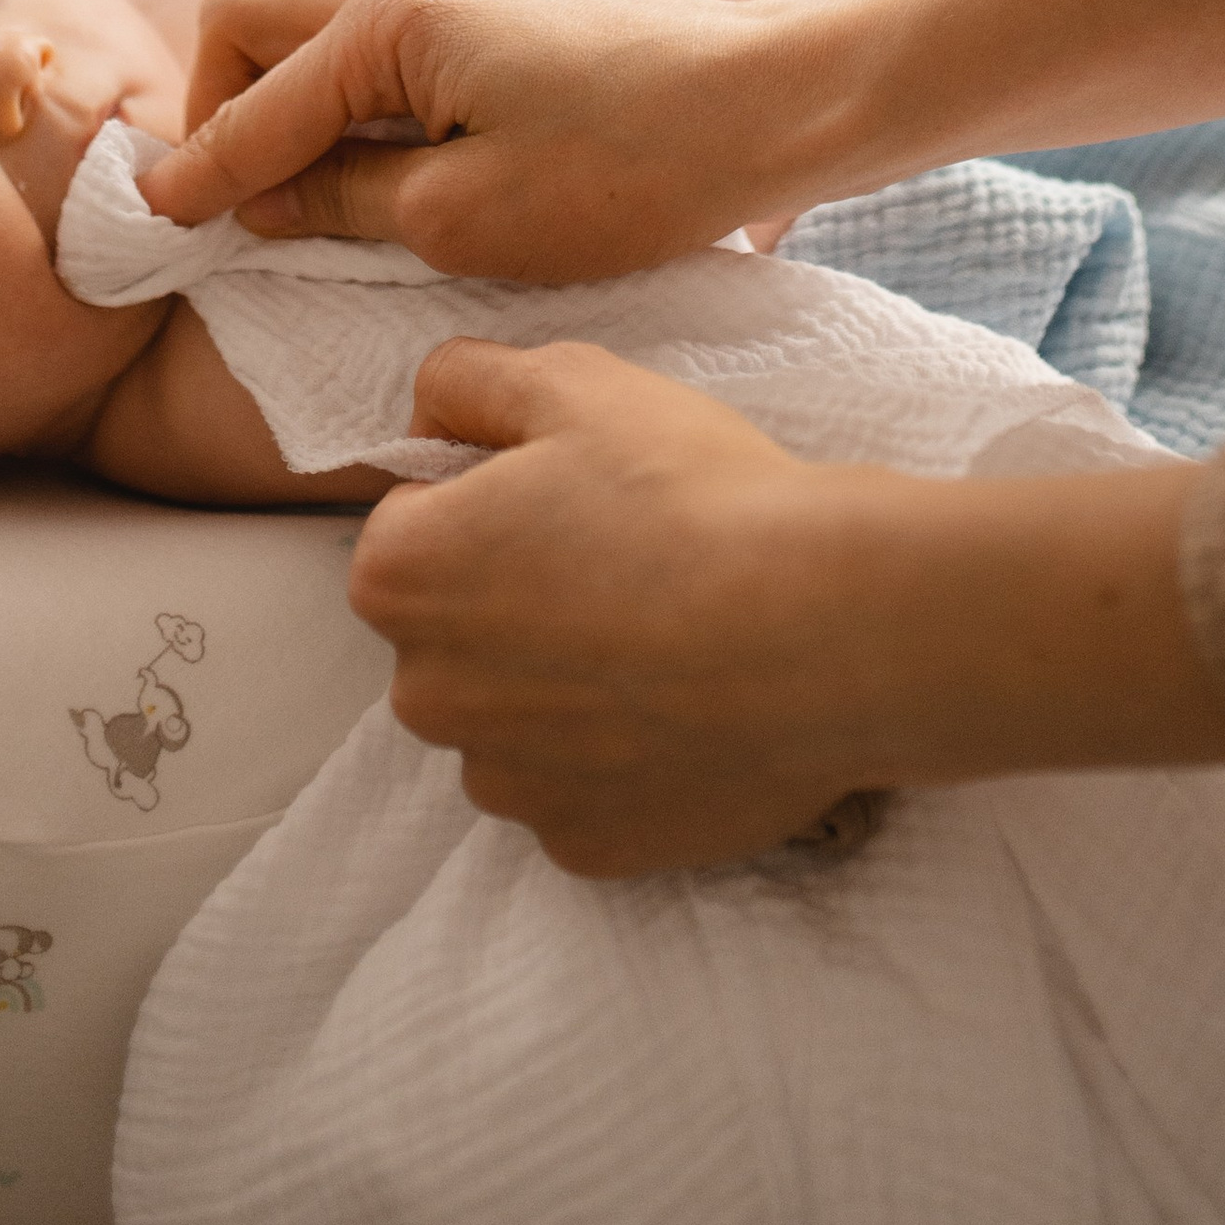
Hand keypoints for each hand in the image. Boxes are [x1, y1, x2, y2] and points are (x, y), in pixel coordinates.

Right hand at [166, 0, 826, 269]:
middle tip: (225, 207)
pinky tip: (378, 176)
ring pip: (316, 31)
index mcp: (387, 16)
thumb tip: (257, 198)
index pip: (245, 97)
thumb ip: (338, 201)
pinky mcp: (501, 13)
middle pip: (254, 21)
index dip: (197, 175)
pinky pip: (382, 47)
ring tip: (296, 206)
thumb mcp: (462, 216)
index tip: (152, 232)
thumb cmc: (632, 166)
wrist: (777, 104)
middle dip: (223, 110)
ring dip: (288, 109)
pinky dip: (351, 106)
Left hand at [353, 343, 884, 870]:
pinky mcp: (583, 844)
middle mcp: (427, 696)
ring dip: (564, 683)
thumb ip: (467, 380)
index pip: (412, 520)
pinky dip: (620, 754)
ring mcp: (506, 783)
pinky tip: (686, 705)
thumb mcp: (571, 381)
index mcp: (402, 577)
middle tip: (623, 557)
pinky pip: (580, 786)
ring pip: (513, 716)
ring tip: (666, 633)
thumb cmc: (689, 496)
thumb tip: (433, 411)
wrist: (823, 630)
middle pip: (456, 630)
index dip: (490, 493)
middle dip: (515, 596)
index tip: (569, 493)